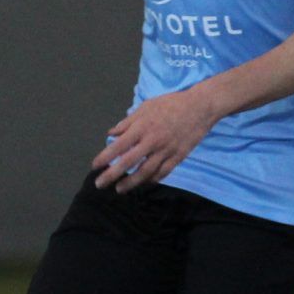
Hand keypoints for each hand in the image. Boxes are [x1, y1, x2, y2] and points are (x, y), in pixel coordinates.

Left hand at [89, 85, 220, 191]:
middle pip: (128, 163)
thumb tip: (111, 134)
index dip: (105, 157)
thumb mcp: (146, 107)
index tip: (94, 166)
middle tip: (99, 184)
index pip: (118, 146)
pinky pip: (162, 173)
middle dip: (111, 175)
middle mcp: (152, 141)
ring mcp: (166, 151)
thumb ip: (127, 122)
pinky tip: (144, 183)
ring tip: (120, 189)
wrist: (200, 107)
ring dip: (130, 183)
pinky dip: (151, 180)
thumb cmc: (170, 104)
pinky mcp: (178, 157)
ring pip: (145, 172)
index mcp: (142, 127)